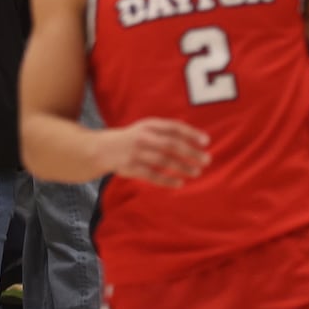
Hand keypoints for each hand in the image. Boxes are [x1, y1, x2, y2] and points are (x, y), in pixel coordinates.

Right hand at [96, 118, 210, 187]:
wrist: (101, 149)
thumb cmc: (131, 138)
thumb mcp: (145, 128)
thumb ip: (165, 130)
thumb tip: (194, 137)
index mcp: (148, 126)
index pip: (173, 127)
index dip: (191, 133)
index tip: (206, 141)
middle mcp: (142, 137)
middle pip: (170, 144)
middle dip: (190, 152)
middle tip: (207, 160)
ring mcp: (136, 153)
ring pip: (163, 160)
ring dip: (182, 167)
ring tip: (197, 172)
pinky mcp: (131, 168)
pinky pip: (152, 175)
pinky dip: (167, 180)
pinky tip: (180, 183)